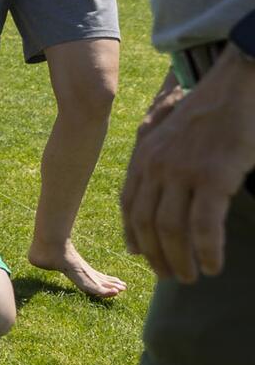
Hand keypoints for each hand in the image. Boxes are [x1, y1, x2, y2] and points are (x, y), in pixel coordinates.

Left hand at [120, 55, 254, 280]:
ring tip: (191, 277)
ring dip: (180, 260)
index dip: (133, 235)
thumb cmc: (207, 115)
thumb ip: (153, 168)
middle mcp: (157, 167)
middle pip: (146, 224)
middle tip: (170, 276)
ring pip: (171, 231)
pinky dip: (207, 251)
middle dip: (156, 256)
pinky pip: (203, 226)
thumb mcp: (169, 139)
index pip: (129, 206)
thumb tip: (145, 201)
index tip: (142, 257)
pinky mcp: (213, 177)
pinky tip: (213, 265)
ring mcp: (183, 173)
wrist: (234, 87)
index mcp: (143, 158)